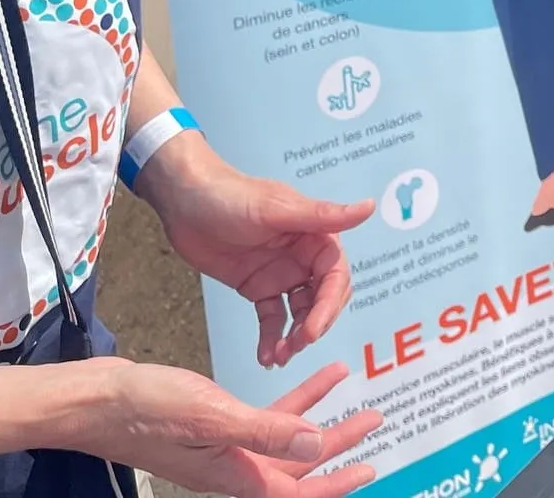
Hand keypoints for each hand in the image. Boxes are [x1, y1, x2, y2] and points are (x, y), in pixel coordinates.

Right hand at [69, 359, 379, 497]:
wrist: (93, 399)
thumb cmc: (145, 410)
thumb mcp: (214, 416)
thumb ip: (268, 432)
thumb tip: (314, 447)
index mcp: (233, 475)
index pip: (295, 491)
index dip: (334, 483)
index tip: (368, 467)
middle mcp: (231, 466)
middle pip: (296, 464)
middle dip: (336, 441)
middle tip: (373, 417)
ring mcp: (221, 446)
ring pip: (282, 436)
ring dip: (315, 413)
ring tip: (348, 380)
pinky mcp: (212, 424)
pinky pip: (262, 415)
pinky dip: (289, 399)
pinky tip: (314, 376)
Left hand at [136, 139, 371, 369]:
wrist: (183, 200)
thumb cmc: (231, 196)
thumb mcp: (277, 209)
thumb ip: (323, 216)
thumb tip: (369, 207)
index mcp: (316, 236)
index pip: (335, 276)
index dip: (329, 305)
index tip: (313, 330)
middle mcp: (304, 257)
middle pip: (322, 299)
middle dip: (314, 325)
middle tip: (296, 347)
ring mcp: (281, 273)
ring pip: (300, 313)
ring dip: (295, 336)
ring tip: (280, 356)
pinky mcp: (257, 286)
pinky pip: (272, 317)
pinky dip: (271, 338)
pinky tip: (266, 356)